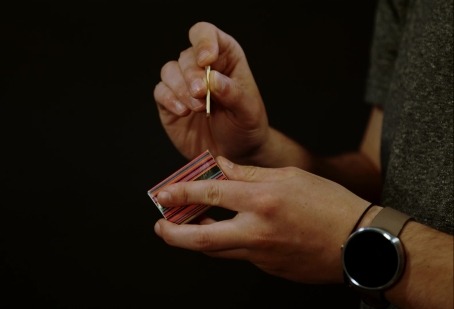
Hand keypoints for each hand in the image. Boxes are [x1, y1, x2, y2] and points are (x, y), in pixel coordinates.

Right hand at [153, 22, 270, 164]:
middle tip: (201, 94)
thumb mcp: (249, 111)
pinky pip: (160, 92)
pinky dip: (169, 100)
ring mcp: (183, 85)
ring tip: (197, 108)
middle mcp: (201, 67)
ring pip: (169, 71)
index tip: (206, 60)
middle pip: (186, 56)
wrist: (235, 153)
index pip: (207, 35)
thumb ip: (234, 94)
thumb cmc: (246, 127)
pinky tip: (184, 112)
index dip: (204, 42)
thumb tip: (213, 79)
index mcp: (225, 58)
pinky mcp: (169, 103)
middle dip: (192, 75)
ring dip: (181, 89)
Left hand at [154, 156, 370, 283]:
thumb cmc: (330, 204)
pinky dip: (227, 243)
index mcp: (262, 201)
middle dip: (173, 235)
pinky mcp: (269, 268)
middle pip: (203, 239)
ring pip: (217, 251)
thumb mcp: (290, 176)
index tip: (163, 194)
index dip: (181, 193)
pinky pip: (240, 255)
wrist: (360, 243)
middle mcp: (257, 230)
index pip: (210, 195)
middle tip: (159, 227)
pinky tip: (227, 231)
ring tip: (185, 228)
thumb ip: (250, 172)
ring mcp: (262, 254)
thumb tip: (221, 166)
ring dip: (196, 240)